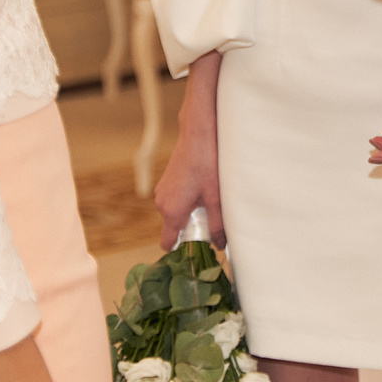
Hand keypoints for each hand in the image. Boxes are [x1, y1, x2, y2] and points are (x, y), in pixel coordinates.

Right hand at [152, 84, 225, 255]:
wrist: (199, 131)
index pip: (167, 243)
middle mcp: (162, 202)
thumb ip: (217, 225)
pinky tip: (206, 187)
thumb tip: (219, 245)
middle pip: (176, 227)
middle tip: (214, 221)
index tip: (198, 250)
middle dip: (194, 228)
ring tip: (212, 200)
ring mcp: (164, 189)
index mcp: (171, 211)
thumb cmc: (207, 163)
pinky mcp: (169, 179)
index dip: (181, 249)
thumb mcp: (217, 198)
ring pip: (178, 212)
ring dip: (193, 212)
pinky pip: (178, 198)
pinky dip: (190, 199)